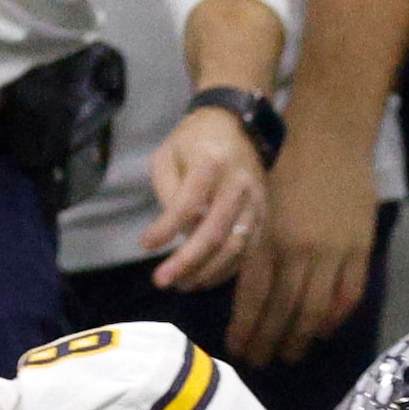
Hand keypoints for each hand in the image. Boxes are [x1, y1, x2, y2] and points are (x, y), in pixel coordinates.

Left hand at [142, 107, 265, 292]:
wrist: (235, 125)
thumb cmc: (192, 142)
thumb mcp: (167, 155)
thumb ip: (167, 191)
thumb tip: (168, 234)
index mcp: (211, 161)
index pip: (189, 202)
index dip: (166, 227)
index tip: (145, 244)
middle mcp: (238, 182)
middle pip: (215, 231)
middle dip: (187, 261)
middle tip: (161, 281)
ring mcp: (255, 200)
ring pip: (235, 246)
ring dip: (206, 271)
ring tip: (181, 284)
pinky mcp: (263, 214)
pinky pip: (248, 250)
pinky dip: (225, 269)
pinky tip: (203, 278)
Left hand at [226, 134, 375, 366]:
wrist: (331, 138)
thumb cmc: (289, 172)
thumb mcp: (262, 213)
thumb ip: (258, 252)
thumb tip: (253, 296)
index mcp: (268, 240)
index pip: (253, 298)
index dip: (245, 328)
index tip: (238, 350)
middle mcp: (298, 250)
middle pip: (282, 310)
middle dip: (269, 341)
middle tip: (261, 362)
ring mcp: (332, 251)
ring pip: (314, 308)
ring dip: (300, 337)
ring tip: (290, 355)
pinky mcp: (359, 246)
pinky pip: (348, 293)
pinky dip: (335, 317)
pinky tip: (323, 331)